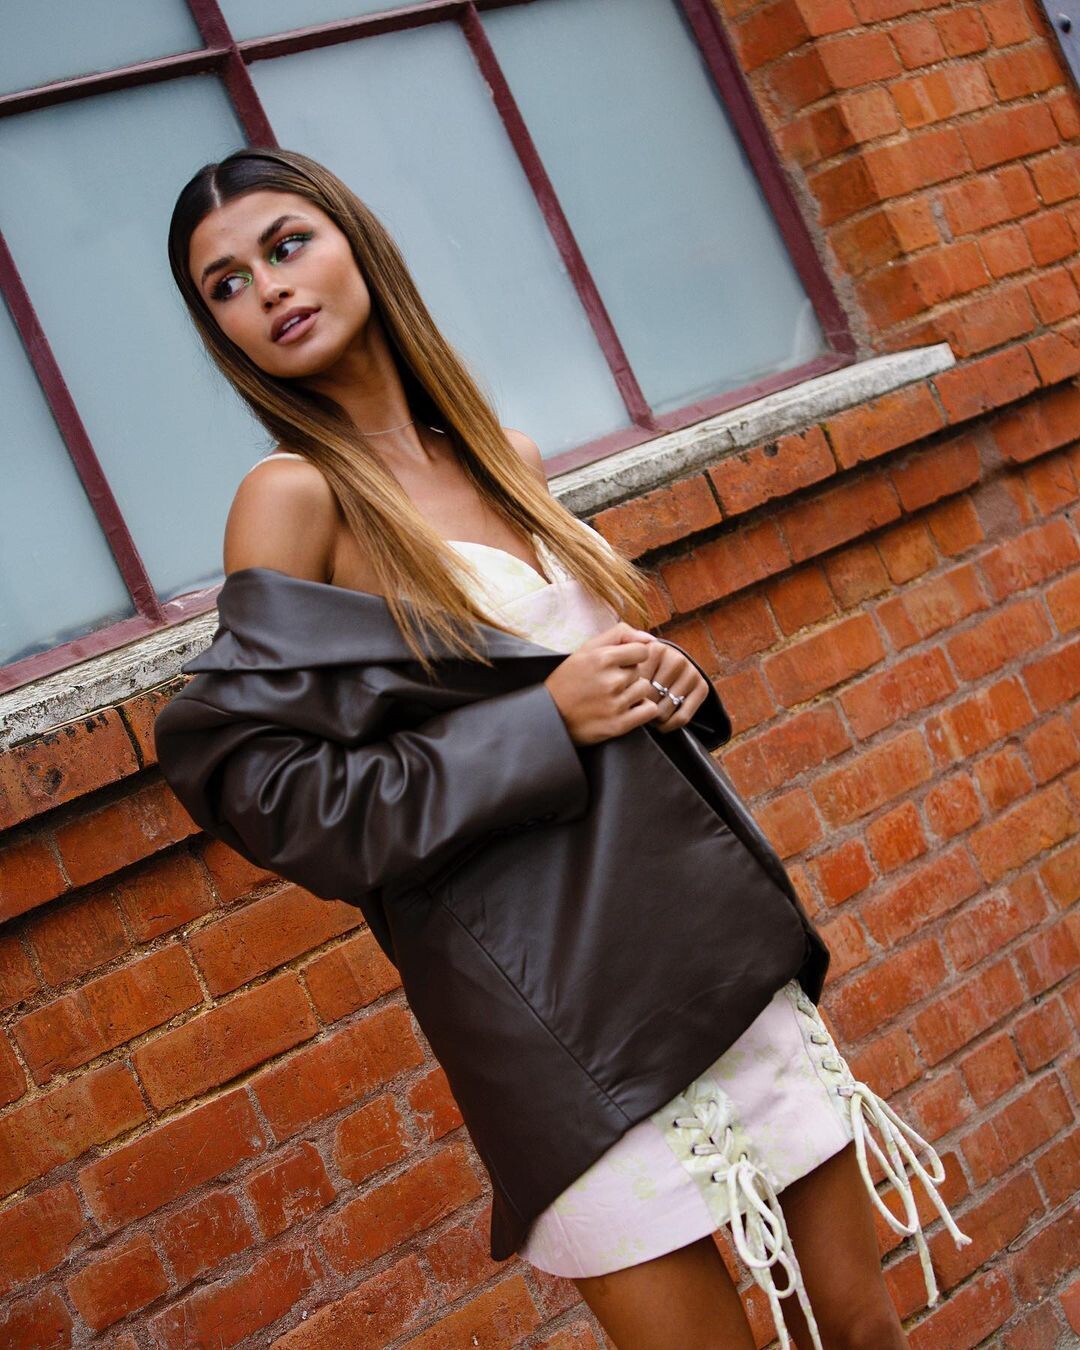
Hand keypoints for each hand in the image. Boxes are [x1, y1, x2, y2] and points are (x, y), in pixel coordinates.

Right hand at [543, 622, 665, 745]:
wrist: (549, 715)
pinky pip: (649, 710)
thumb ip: (619, 635)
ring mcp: (616, 704)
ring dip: (634, 692)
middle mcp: (611, 680)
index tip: (619, 664)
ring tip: (613, 697)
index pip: (642, 651)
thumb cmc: (568, 680)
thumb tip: (650, 638)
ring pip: (645, 690)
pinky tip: (626, 708)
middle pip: (641, 671)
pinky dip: (642, 709)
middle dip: (628, 675)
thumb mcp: (586, 649)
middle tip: (607, 683)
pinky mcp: (619, 725)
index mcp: (603, 658)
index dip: (631, 656)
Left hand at [633, 638, 709, 734]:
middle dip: (641, 707)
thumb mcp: (627, 660)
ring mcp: (691, 672)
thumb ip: (620, 660)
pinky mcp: (702, 687)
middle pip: (651, 698)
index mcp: (655, 649)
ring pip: (664, 711)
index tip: (624, 696)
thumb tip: (625, 669)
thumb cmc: (640, 669)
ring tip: (646, 713)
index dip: (627, 696)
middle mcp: (677, 659)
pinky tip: (660, 723)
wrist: (668, 667)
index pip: (636, 684)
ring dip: (653, 719)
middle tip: (636, 708)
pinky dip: (668, 726)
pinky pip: (682, 718)